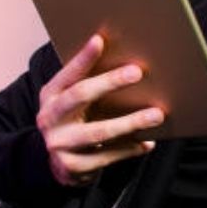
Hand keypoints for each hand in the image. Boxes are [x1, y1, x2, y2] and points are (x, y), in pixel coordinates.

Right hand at [36, 34, 164, 186]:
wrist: (54, 162)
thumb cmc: (72, 121)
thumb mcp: (70, 100)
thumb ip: (86, 82)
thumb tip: (123, 59)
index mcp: (50, 95)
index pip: (68, 73)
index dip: (83, 57)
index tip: (100, 40)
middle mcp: (49, 118)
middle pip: (80, 95)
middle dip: (110, 82)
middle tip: (137, 72)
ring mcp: (59, 144)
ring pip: (99, 132)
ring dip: (131, 122)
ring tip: (157, 114)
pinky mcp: (71, 167)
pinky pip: (107, 156)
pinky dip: (129, 149)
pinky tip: (147, 142)